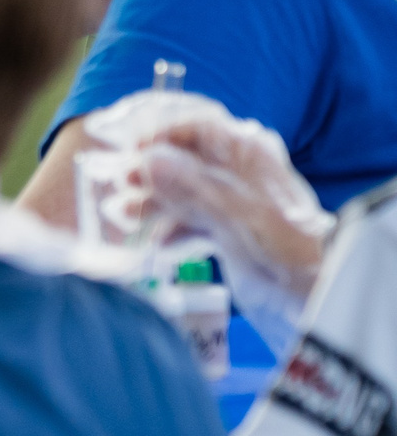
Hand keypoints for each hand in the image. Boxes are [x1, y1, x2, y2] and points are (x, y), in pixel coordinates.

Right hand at [145, 119, 331, 352]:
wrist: (316, 307)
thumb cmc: (288, 256)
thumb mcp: (240, 219)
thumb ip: (193, 188)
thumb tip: (147, 160)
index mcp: (250, 159)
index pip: (199, 129)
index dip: (160, 133)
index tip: (128, 148)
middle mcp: (241, 177)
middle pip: (185, 160)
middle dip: (149, 171)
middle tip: (118, 183)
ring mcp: (235, 206)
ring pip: (184, 192)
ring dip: (154, 201)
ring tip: (126, 214)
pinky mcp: (230, 235)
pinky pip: (192, 222)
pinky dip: (172, 230)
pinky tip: (158, 243)